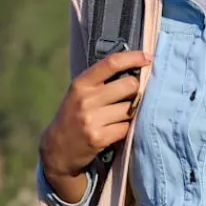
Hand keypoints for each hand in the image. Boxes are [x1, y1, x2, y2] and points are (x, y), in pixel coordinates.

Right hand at [40, 48, 151, 187]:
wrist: (57, 148)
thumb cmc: (73, 117)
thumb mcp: (79, 94)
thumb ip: (101, 82)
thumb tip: (135, 72)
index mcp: (81, 84)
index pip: (111, 63)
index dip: (133, 58)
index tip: (148, 57)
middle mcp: (86, 99)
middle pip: (129, 85)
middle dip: (136, 91)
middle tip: (130, 98)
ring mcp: (92, 119)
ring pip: (130, 109)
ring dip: (130, 113)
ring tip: (118, 117)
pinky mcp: (98, 138)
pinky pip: (126, 128)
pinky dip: (125, 129)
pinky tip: (115, 130)